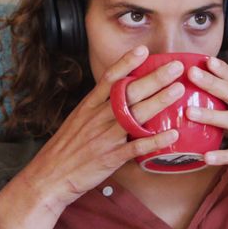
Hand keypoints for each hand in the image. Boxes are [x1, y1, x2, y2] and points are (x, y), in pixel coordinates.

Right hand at [0, 46, 183, 228]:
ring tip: (179, 90)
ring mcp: (105, 137)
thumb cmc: (64, 151)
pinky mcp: (111, 158)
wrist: (49, 178)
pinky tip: (171, 134)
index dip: (127, 63)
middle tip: (175, 66)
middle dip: (154, 78)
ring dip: (159, 101)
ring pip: (135, 115)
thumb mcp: (76, 122)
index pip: (109, 79)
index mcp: (88, 107)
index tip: (144, 50)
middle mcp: (98, 118)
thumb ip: (96, 109)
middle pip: (129, 93)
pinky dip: (154, 140)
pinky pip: (136, 147)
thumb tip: (116, 98)